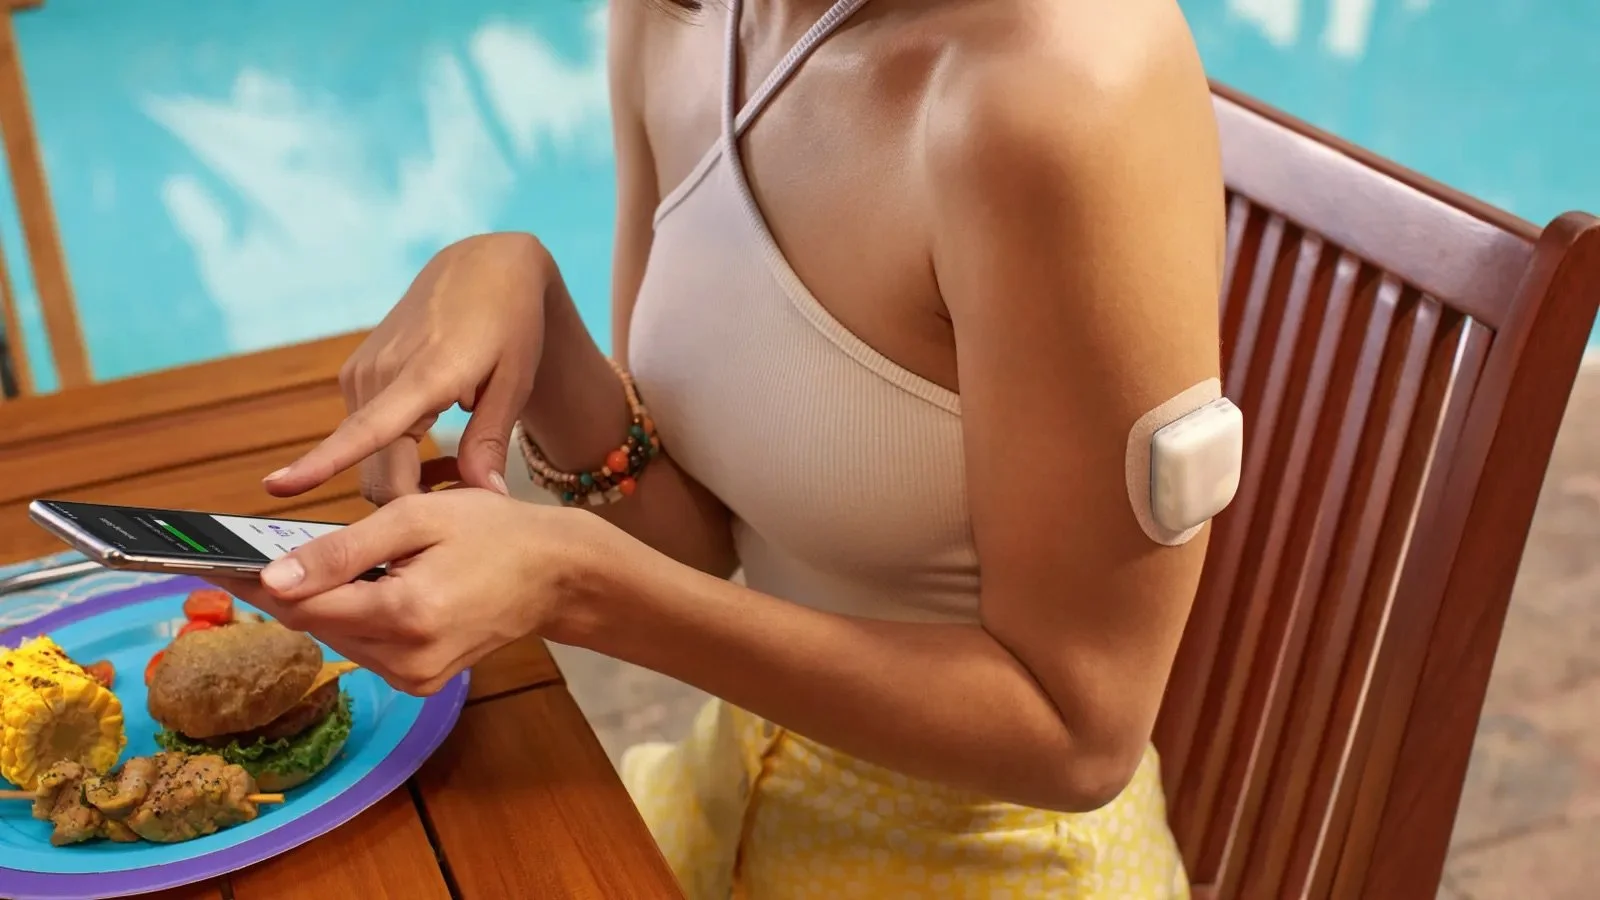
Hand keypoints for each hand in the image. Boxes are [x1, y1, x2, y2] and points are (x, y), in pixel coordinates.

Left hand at [208, 490, 615, 695]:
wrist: (554, 574)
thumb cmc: (493, 532)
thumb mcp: (417, 518)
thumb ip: (342, 550)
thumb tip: (272, 579)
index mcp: (404, 614)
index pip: (302, 605)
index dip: (253, 582)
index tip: (210, 561)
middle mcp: (406, 658)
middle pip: (314, 624)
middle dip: (292, 588)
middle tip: (269, 551)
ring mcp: (414, 678)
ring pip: (336, 638)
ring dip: (327, 602)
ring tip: (346, 564)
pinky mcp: (419, 683)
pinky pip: (363, 648)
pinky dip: (356, 618)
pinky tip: (374, 589)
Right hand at [264, 233, 554, 503]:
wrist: (483, 267)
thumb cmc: (509, 324)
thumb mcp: (514, 383)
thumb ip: (490, 442)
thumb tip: (487, 497)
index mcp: (423, 375)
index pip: (365, 430)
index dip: (322, 463)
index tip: (277, 486)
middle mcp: (379, 373)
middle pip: (374, 470)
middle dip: (410, 501)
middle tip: (462, 499)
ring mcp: (361, 371)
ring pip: (368, 457)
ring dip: (404, 478)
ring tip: (458, 466)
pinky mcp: (356, 373)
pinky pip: (364, 434)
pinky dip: (392, 454)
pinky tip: (430, 440)